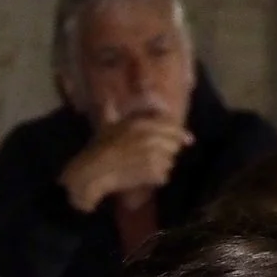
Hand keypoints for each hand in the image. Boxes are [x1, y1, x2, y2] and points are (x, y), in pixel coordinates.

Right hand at [59, 114, 191, 211]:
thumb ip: (111, 111)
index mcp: (140, 123)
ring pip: (170, 161)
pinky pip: (164, 176)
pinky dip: (156, 179)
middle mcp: (150, 136)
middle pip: (175, 144)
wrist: (89, 175)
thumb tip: (108, 98)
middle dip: (168, 151)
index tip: (187, 140)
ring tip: (144, 168)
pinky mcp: (152, 172)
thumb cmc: (95, 151)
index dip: (180, 133)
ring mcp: (153, 155)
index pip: (172, 124)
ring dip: (161, 166)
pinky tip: (142, 178)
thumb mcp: (105, 126)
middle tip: (154, 157)